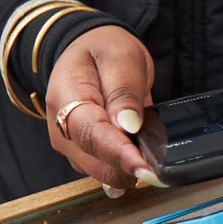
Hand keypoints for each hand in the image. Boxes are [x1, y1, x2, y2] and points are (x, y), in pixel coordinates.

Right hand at [45, 23, 160, 194]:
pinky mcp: (84, 154)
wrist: (90, 52)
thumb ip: (124, 91)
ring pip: (102, 172)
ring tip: (151, 149)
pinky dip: (126, 165)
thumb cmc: (104, 51)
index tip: (144, 167)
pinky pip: (107, 169)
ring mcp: (72, 145)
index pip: (90, 135)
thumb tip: (128, 126)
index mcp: (66, 99)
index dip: (118, 154)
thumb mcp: (121, 57)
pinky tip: (141, 155)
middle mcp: (62, 130)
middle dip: (128, 166)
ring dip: (128, 167)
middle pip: (95, 161)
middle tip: (160, 163)